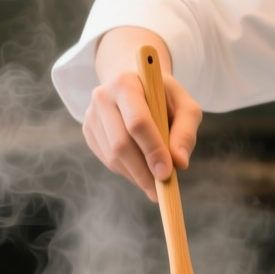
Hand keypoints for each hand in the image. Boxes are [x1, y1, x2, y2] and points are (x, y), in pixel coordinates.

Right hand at [82, 27, 202, 200]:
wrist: (137, 86)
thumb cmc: (164, 97)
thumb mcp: (184, 106)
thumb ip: (185, 132)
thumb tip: (180, 163)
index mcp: (126, 83)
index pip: (137, 122)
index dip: (152, 150)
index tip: (166, 173)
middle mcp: (103, 97)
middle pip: (120, 143)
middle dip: (143, 171)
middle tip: (161, 190)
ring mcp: (91, 115)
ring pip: (112, 156)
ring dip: (136, 175)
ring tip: (156, 183)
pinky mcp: (89, 131)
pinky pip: (108, 160)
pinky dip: (128, 171)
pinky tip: (142, 169)